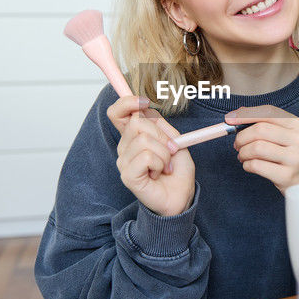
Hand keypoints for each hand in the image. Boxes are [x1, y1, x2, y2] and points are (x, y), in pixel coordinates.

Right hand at [107, 96, 194, 216]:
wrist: (181, 195)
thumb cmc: (176, 170)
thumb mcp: (175, 140)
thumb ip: (160, 124)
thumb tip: (146, 109)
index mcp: (133, 136)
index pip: (117, 112)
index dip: (127, 102)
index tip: (144, 102)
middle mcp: (124, 147)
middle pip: (137, 122)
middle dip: (162, 134)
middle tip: (171, 151)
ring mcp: (124, 162)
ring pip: (144, 140)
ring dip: (164, 153)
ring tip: (165, 166)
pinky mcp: (128, 176)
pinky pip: (146, 157)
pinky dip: (160, 163)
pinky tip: (158, 174)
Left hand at [225, 105, 298, 192]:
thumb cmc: (293, 157)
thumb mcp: (287, 137)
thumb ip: (266, 125)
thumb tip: (238, 114)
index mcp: (297, 125)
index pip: (268, 113)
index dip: (245, 115)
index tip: (230, 119)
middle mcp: (298, 140)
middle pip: (260, 130)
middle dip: (242, 137)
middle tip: (237, 145)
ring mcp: (294, 158)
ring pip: (257, 148)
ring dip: (243, 152)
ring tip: (243, 156)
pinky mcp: (287, 176)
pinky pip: (256, 165)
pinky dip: (247, 165)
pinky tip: (249, 166)